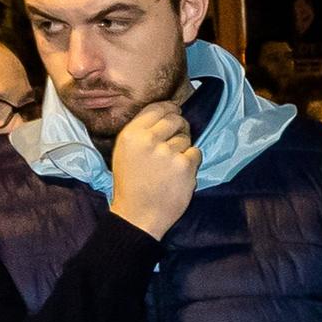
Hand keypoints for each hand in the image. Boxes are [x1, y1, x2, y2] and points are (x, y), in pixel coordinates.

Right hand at [108, 101, 199, 239]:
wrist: (139, 214)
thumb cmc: (131, 184)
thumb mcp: (125, 152)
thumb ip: (141, 133)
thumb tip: (165, 114)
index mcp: (131, 134)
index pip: (155, 109)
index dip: (169, 108)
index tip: (176, 109)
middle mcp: (149, 140)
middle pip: (175, 119)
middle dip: (181, 126)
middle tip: (179, 137)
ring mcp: (168, 152)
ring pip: (186, 138)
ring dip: (184, 148)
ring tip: (171, 165)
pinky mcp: (185, 165)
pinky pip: (196, 153)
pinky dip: (192, 161)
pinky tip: (180, 173)